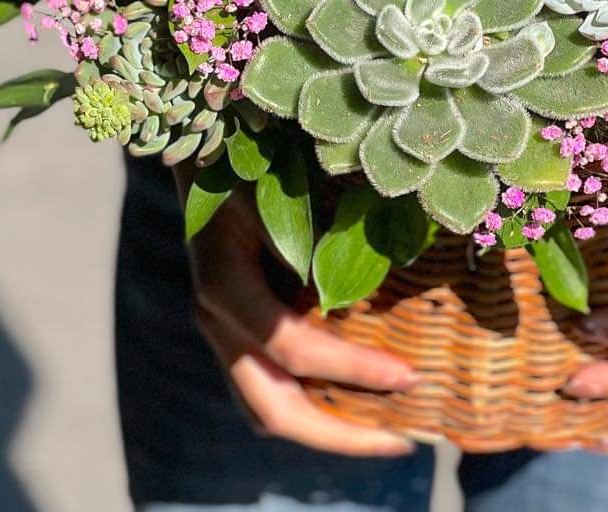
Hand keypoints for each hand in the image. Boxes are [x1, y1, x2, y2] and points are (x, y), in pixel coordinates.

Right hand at [179, 176, 416, 455]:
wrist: (201, 166)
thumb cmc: (246, 167)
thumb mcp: (276, 190)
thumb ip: (306, 238)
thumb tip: (359, 284)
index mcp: (224, 287)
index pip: (290, 347)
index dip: (350, 367)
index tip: (406, 374)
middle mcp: (218, 324)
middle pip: (274, 410)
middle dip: (341, 435)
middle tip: (402, 441)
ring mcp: (224, 337)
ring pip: (268, 412)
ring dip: (327, 431)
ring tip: (386, 434)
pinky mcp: (234, 339)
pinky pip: (269, 393)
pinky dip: (312, 408)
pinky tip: (355, 403)